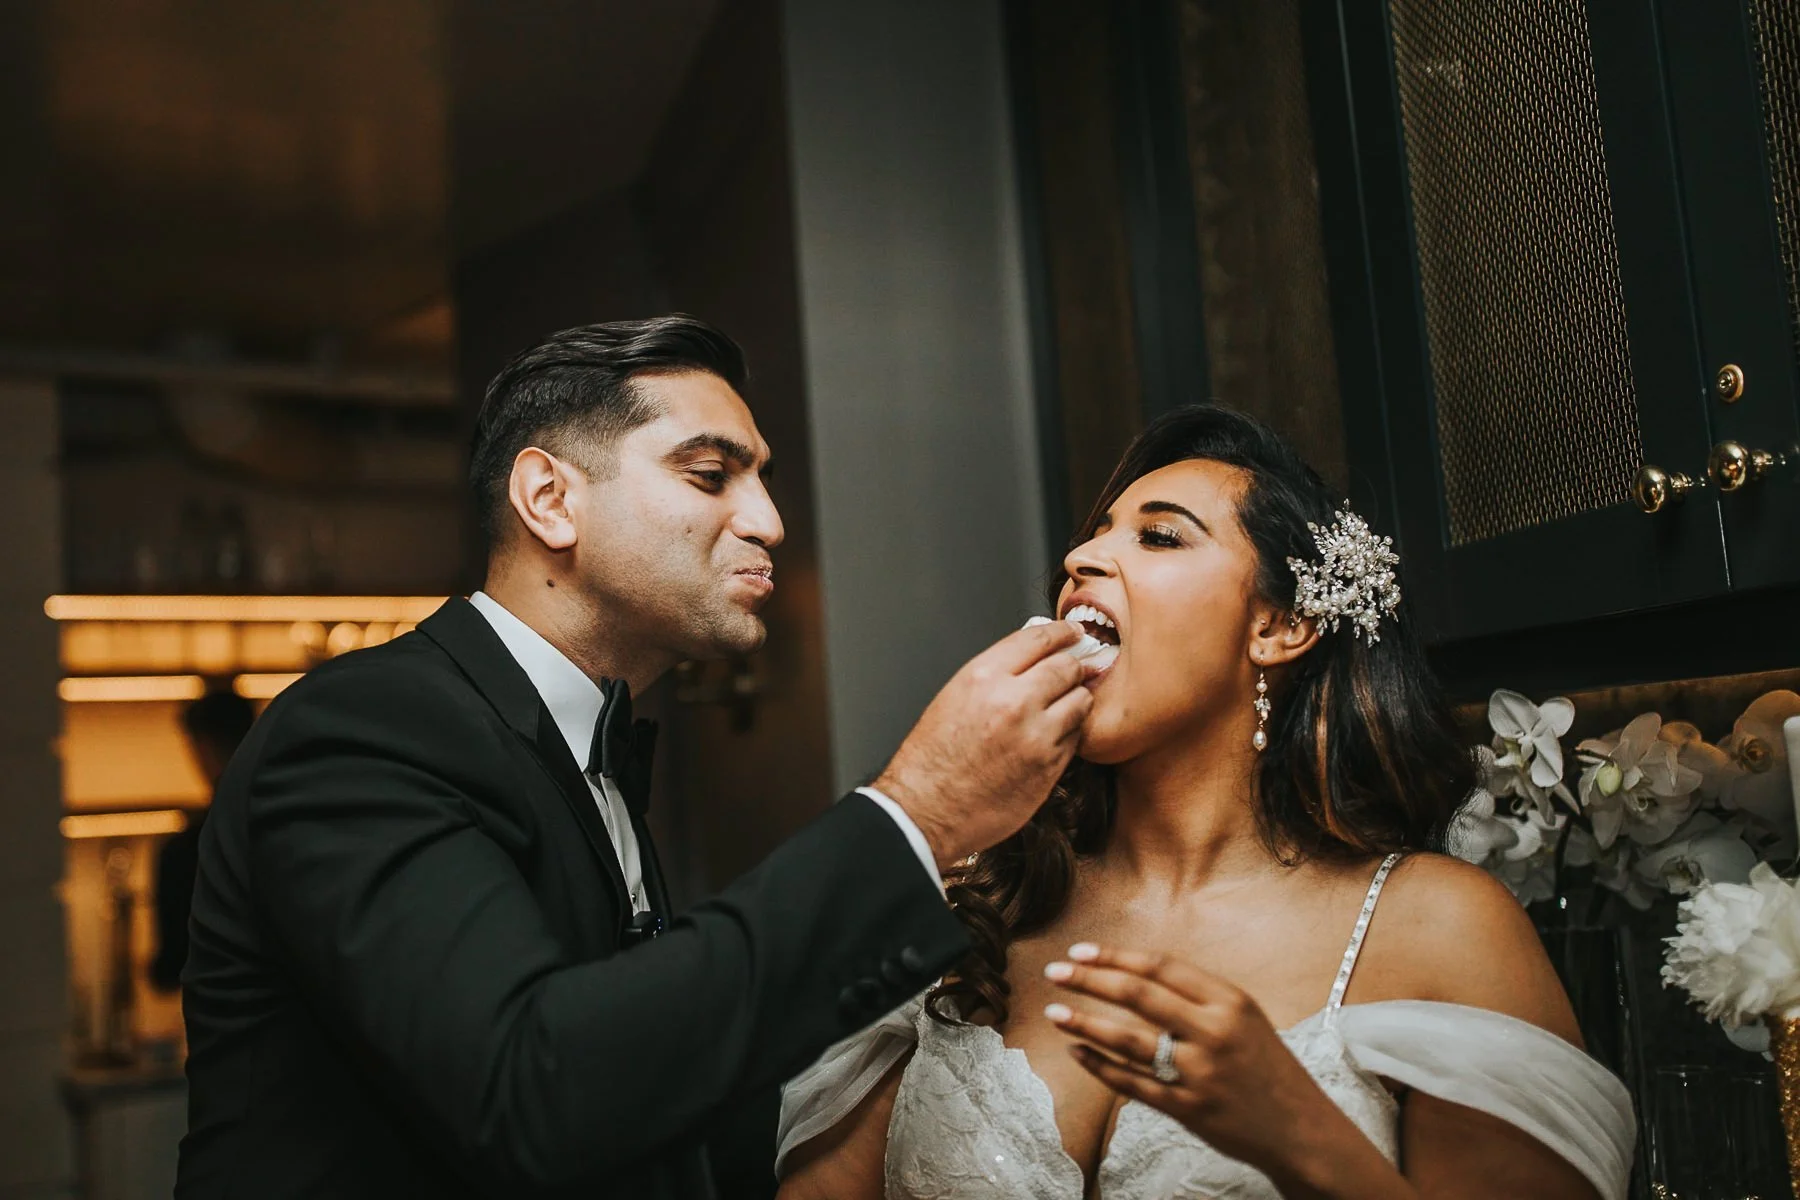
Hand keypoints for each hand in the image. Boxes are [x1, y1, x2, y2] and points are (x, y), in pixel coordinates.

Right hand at [875, 620, 1095, 864]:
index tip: (1073, 634)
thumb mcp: (954, 697)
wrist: (926, 810)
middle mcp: (1014, 702)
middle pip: (1068, 667)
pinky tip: (1049, 739)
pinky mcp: (1050, 767)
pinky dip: (1069, 734)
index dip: (1063, 633)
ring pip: (1081, 702)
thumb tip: (1033, 658)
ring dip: (1075, 701)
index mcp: (985, 677)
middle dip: (1072, 668)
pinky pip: (1076, 738)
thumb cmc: (932, 759)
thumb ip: (997, 673)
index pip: (1040, 639)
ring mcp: (1037, 736)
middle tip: (1071, 673)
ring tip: (1058, 710)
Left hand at [1043, 943, 1359, 1191]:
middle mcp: (1214, 1032)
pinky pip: (1133, 1084)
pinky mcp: (1189, 1109)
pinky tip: (1077, 1053)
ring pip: (1130, 1041)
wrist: (1301, 1128)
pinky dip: (1101, 1067)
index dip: (1116, 956)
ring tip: (1054, 1012)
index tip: (1080, 951)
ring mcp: (1201, 1073)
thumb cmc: (1265, 1066)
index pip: (1161, 968)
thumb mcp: (1245, 1017)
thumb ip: (1198, 996)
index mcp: (1229, 1001)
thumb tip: (1135, 971)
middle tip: (1054, 972)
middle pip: (1139, 996)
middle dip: (1090, 981)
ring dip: (1086, 1023)